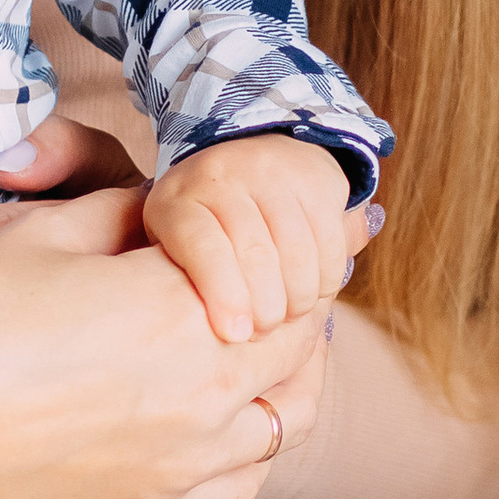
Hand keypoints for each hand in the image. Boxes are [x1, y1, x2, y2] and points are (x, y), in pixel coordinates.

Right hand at [0, 184, 360, 498]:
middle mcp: (206, 388)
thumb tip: (177, 212)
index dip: (303, 243)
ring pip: (291, 413)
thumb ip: (133, 215)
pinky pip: (249, 476)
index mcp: (185, 308)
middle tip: (300, 276)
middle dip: (302, 301)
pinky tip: (242, 414)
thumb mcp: (49, 233)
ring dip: (293, 374)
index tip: (318, 226)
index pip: (286, 270)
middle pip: (300, 339)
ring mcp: (189, 457)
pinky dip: (260, 440)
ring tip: (274, 344)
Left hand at [142, 136, 357, 344]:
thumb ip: (172, 281)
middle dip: (265, 306)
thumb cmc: (202, 226)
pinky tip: (315, 292)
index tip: (235, 335)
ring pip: (297, 251)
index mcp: (179, 200)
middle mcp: (223, 176)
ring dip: (299, 297)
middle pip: (255, 252)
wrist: (246, 163)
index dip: (222, 293)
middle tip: (264, 331)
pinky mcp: (313, 178)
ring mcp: (271, 172)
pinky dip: (326, 278)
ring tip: (288, 314)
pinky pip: (328, 240)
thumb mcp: (170, 245)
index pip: (202, 246)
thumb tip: (183, 332)